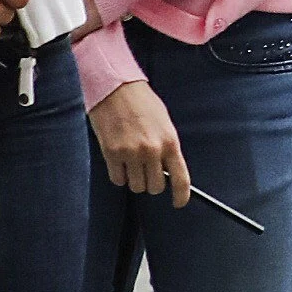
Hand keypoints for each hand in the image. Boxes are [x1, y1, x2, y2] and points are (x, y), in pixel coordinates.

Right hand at [91, 78, 194, 204]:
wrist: (116, 88)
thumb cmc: (143, 103)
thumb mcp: (164, 123)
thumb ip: (167, 147)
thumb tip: (167, 170)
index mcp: (170, 142)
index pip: (180, 178)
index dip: (181, 195)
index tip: (178, 203)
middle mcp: (152, 150)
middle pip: (155, 187)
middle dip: (152, 184)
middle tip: (147, 173)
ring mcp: (130, 153)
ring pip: (135, 186)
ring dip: (134, 180)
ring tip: (132, 164)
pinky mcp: (111, 154)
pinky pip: (117, 179)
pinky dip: (119, 176)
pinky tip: (119, 163)